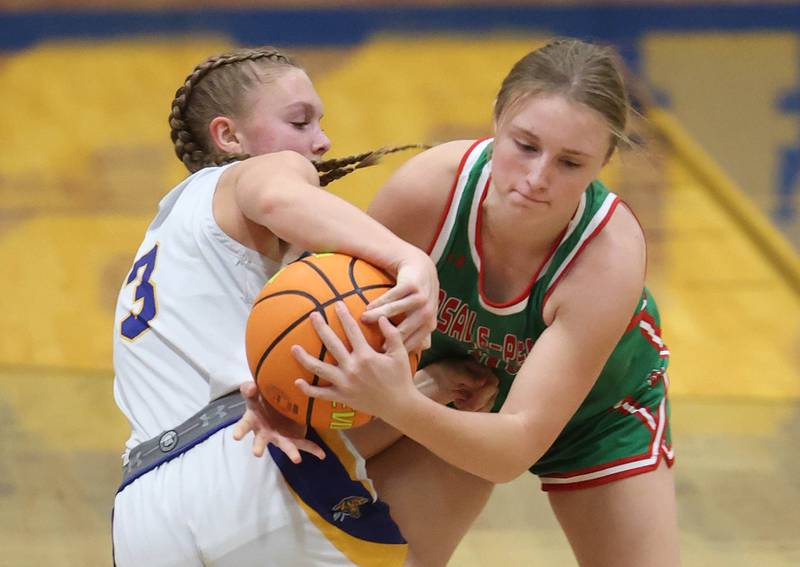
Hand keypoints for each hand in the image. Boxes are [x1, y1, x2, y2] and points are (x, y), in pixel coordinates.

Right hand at [232, 382, 325, 462]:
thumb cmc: (261, 401)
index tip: (236, 436)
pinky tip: (322, 455)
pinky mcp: (293, 438)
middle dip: (259, 446)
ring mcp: (280, 437)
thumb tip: (251, 386)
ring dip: (290, 452)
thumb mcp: (253, 393)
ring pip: (285, 445)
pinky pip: (303, 444)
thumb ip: (249, 390)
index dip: (240, 430)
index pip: (244, 425)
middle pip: (261, 440)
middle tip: (256, 453)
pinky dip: (313, 449)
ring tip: (297, 459)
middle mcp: (265, 432)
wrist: (276, 406)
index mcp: (253, 420)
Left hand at [292, 302, 417, 421]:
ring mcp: (344, 383)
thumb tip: (380, 317)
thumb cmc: (401, 378)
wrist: (398, 405)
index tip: (337, 304)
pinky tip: (297, 382)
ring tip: (293, 348)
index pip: (352, 330)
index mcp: (366, 356)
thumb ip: (391, 334)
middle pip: (331, 344)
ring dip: (305, 358)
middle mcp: (352, 368)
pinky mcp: (342, 397)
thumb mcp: (400, 354)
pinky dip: (308, 390)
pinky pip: (321, 394)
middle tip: (312, 315)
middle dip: (321, 328)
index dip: (344, 316)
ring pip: (319, 369)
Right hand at [361, 247, 437, 352]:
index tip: (379, 356)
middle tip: (368, 343)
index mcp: (429, 324)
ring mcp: (420, 297)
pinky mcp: (412, 284)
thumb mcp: (421, 315)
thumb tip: (412, 355)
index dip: (395, 351)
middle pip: (403, 330)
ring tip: (363, 320)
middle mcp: (427, 312)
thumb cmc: (417, 296)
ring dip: (378, 316)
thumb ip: (419, 333)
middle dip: (386, 338)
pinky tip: (368, 306)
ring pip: (396, 311)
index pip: (412, 343)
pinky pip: (393, 295)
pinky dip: (380, 302)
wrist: (421, 267)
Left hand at [417, 357, 498, 411]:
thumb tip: (483, 382)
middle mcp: (484, 379)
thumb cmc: (441, 372)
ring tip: (459, 405)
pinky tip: (459, 405)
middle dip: (479, 402)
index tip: (471, 395)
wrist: (430, 382)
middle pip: (492, 394)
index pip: (493, 381)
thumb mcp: (453, 372)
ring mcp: (481, 390)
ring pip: (488, 404)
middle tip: (464, 405)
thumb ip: (468, 377)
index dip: (485, 391)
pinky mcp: (476, 400)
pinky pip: (481, 410)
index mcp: (480, 368)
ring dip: (475, 408)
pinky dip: (472, 411)